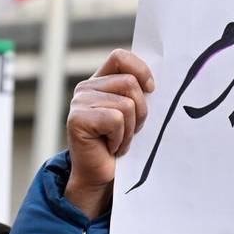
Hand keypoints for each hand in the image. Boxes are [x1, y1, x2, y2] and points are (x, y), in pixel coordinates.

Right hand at [63, 49, 154, 219]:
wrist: (99, 176)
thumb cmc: (118, 145)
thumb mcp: (132, 114)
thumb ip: (136, 92)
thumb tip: (156, 82)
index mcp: (99, 82)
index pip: (120, 57)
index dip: (140, 70)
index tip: (151, 90)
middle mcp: (85, 89)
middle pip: (129, 83)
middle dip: (140, 111)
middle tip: (131, 131)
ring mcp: (78, 103)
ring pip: (125, 105)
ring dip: (130, 130)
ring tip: (119, 141)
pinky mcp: (77, 120)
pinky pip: (115, 120)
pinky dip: (119, 138)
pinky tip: (111, 147)